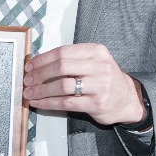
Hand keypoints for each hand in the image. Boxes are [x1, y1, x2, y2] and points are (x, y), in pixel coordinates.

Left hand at [24, 43, 145, 125]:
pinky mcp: (97, 103)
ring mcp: (100, 85)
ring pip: (62, 85)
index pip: (63, 52)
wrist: (127, 98)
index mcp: (97, 51)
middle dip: (39, 74)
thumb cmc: (105, 80)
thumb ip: (73, 60)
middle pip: (61, 66)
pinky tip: (39, 103)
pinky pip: (66, 103)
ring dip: (41, 90)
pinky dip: (48, 103)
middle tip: (27, 80)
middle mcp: (100, 66)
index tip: (30, 65)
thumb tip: (39, 64)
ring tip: (30, 93)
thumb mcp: (94, 62)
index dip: (42, 59)